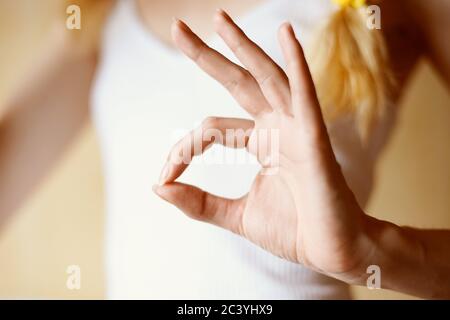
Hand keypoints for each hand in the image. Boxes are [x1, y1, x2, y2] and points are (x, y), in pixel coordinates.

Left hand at [153, 10, 375, 282]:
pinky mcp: (315, 140)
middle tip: (179, 29)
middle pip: (237, 82)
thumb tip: (158, 187)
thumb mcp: (236, 215)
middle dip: (209, 56)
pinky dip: (296, 65)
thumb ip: (198, 202)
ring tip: (219, 20)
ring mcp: (296, 129)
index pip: (209, 129)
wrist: (331, 252)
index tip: (163, 177)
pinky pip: (304, 96)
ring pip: (266, 78)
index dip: (181, 149)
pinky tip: (285, 34)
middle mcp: (277, 127)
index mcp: (260, 142)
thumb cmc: (293, 231)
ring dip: (244, 47)